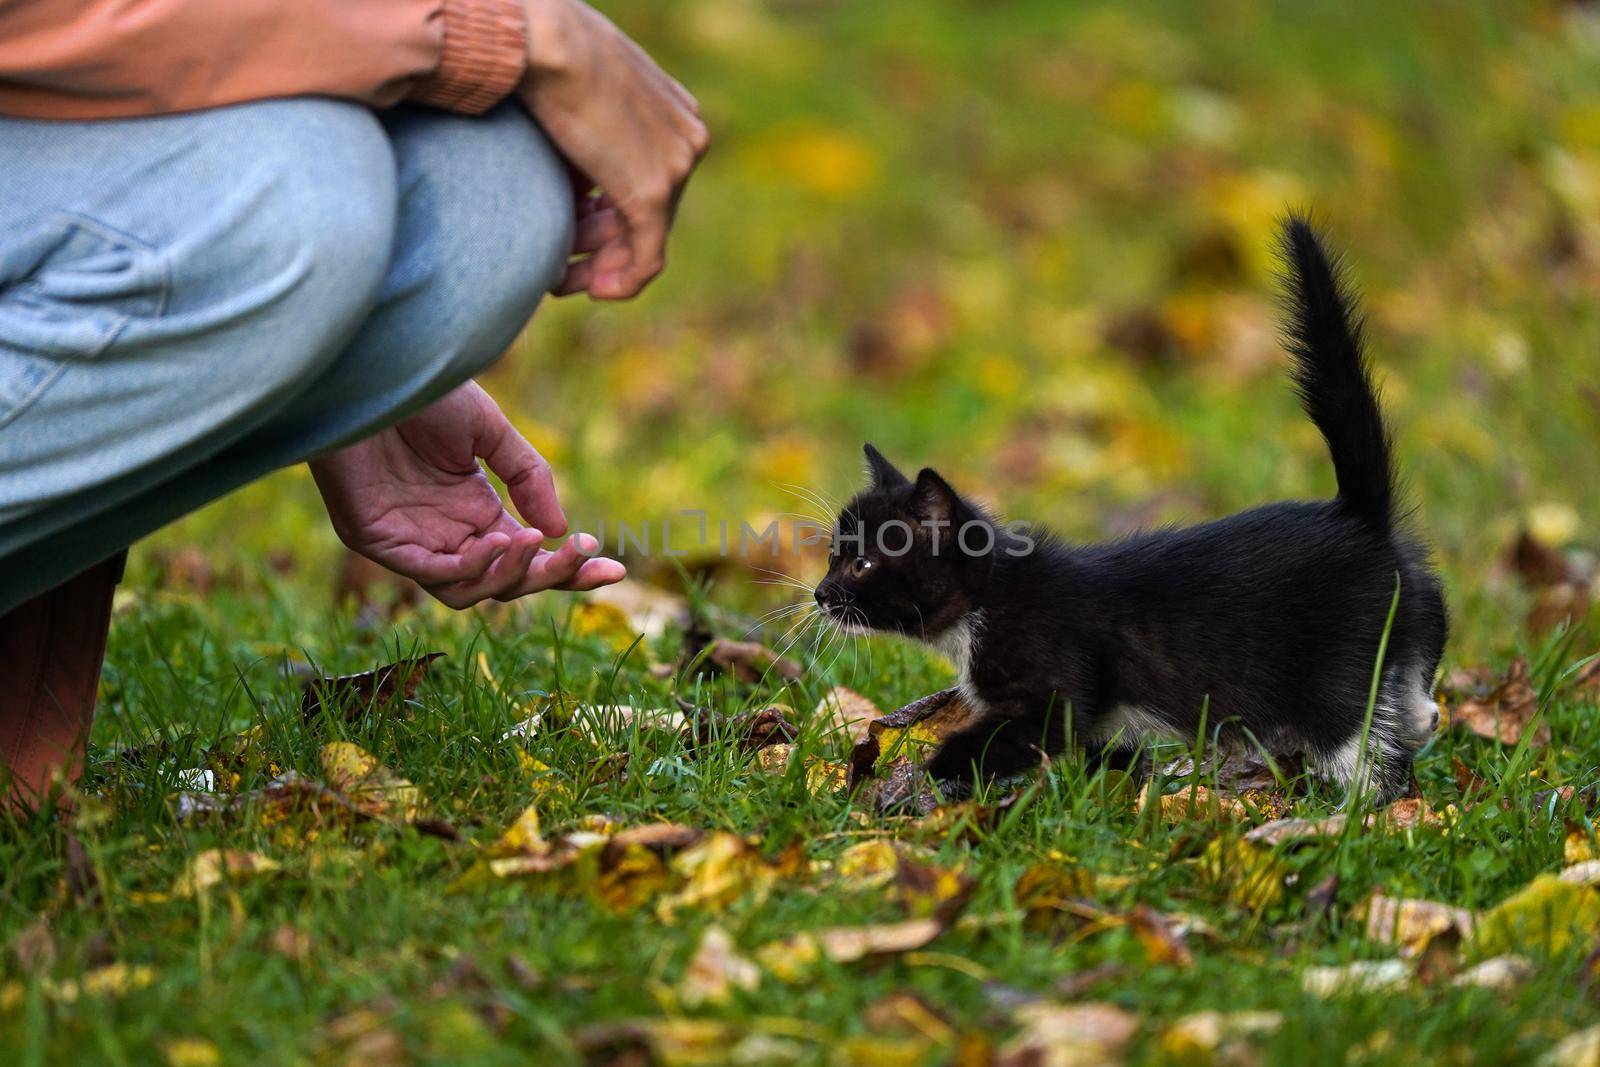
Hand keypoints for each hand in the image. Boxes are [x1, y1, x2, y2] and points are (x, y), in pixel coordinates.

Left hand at [309, 382, 624, 606]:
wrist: (364, 369)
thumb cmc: (419, 392)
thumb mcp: (489, 431)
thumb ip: (527, 477)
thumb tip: (563, 531)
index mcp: (475, 512)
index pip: (529, 557)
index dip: (571, 569)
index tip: (615, 570)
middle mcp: (446, 535)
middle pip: (506, 582)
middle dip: (551, 574)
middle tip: (582, 553)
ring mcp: (411, 542)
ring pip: (470, 591)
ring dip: (510, 573)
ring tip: (534, 540)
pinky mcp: (377, 540)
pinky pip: (432, 574)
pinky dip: (471, 566)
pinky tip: (499, 539)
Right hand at [519, 0, 708, 298]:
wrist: (545, 41)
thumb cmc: (544, 55)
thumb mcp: (578, 94)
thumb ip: (587, 139)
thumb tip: (569, 182)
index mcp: (675, 113)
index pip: (651, 178)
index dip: (614, 214)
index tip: (577, 230)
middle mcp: (686, 140)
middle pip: (653, 213)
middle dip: (606, 246)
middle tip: (566, 269)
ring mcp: (675, 168)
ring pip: (648, 239)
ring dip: (605, 267)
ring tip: (564, 281)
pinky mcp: (654, 194)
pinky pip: (648, 258)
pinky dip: (623, 282)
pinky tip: (594, 291)